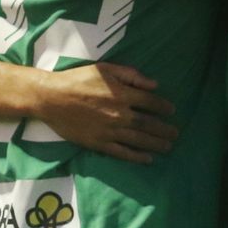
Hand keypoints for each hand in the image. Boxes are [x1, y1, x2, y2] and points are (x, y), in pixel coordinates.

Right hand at [37, 62, 178, 163]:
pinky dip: (136, 156)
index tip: (171, 111)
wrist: (51, 98)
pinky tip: (148, 159)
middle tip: (175, 134)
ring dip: (156, 144)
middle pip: (148, 124)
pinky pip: (122, 152)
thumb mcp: (105, 69)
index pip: (150, 102)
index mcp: (122, 94)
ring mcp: (110, 131)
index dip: (163, 107)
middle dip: (164, 129)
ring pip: (139, 140)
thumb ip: (131, 75)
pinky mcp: (99, 143)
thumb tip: (154, 85)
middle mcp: (120, 114)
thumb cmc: (78, 79)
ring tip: (168, 147)